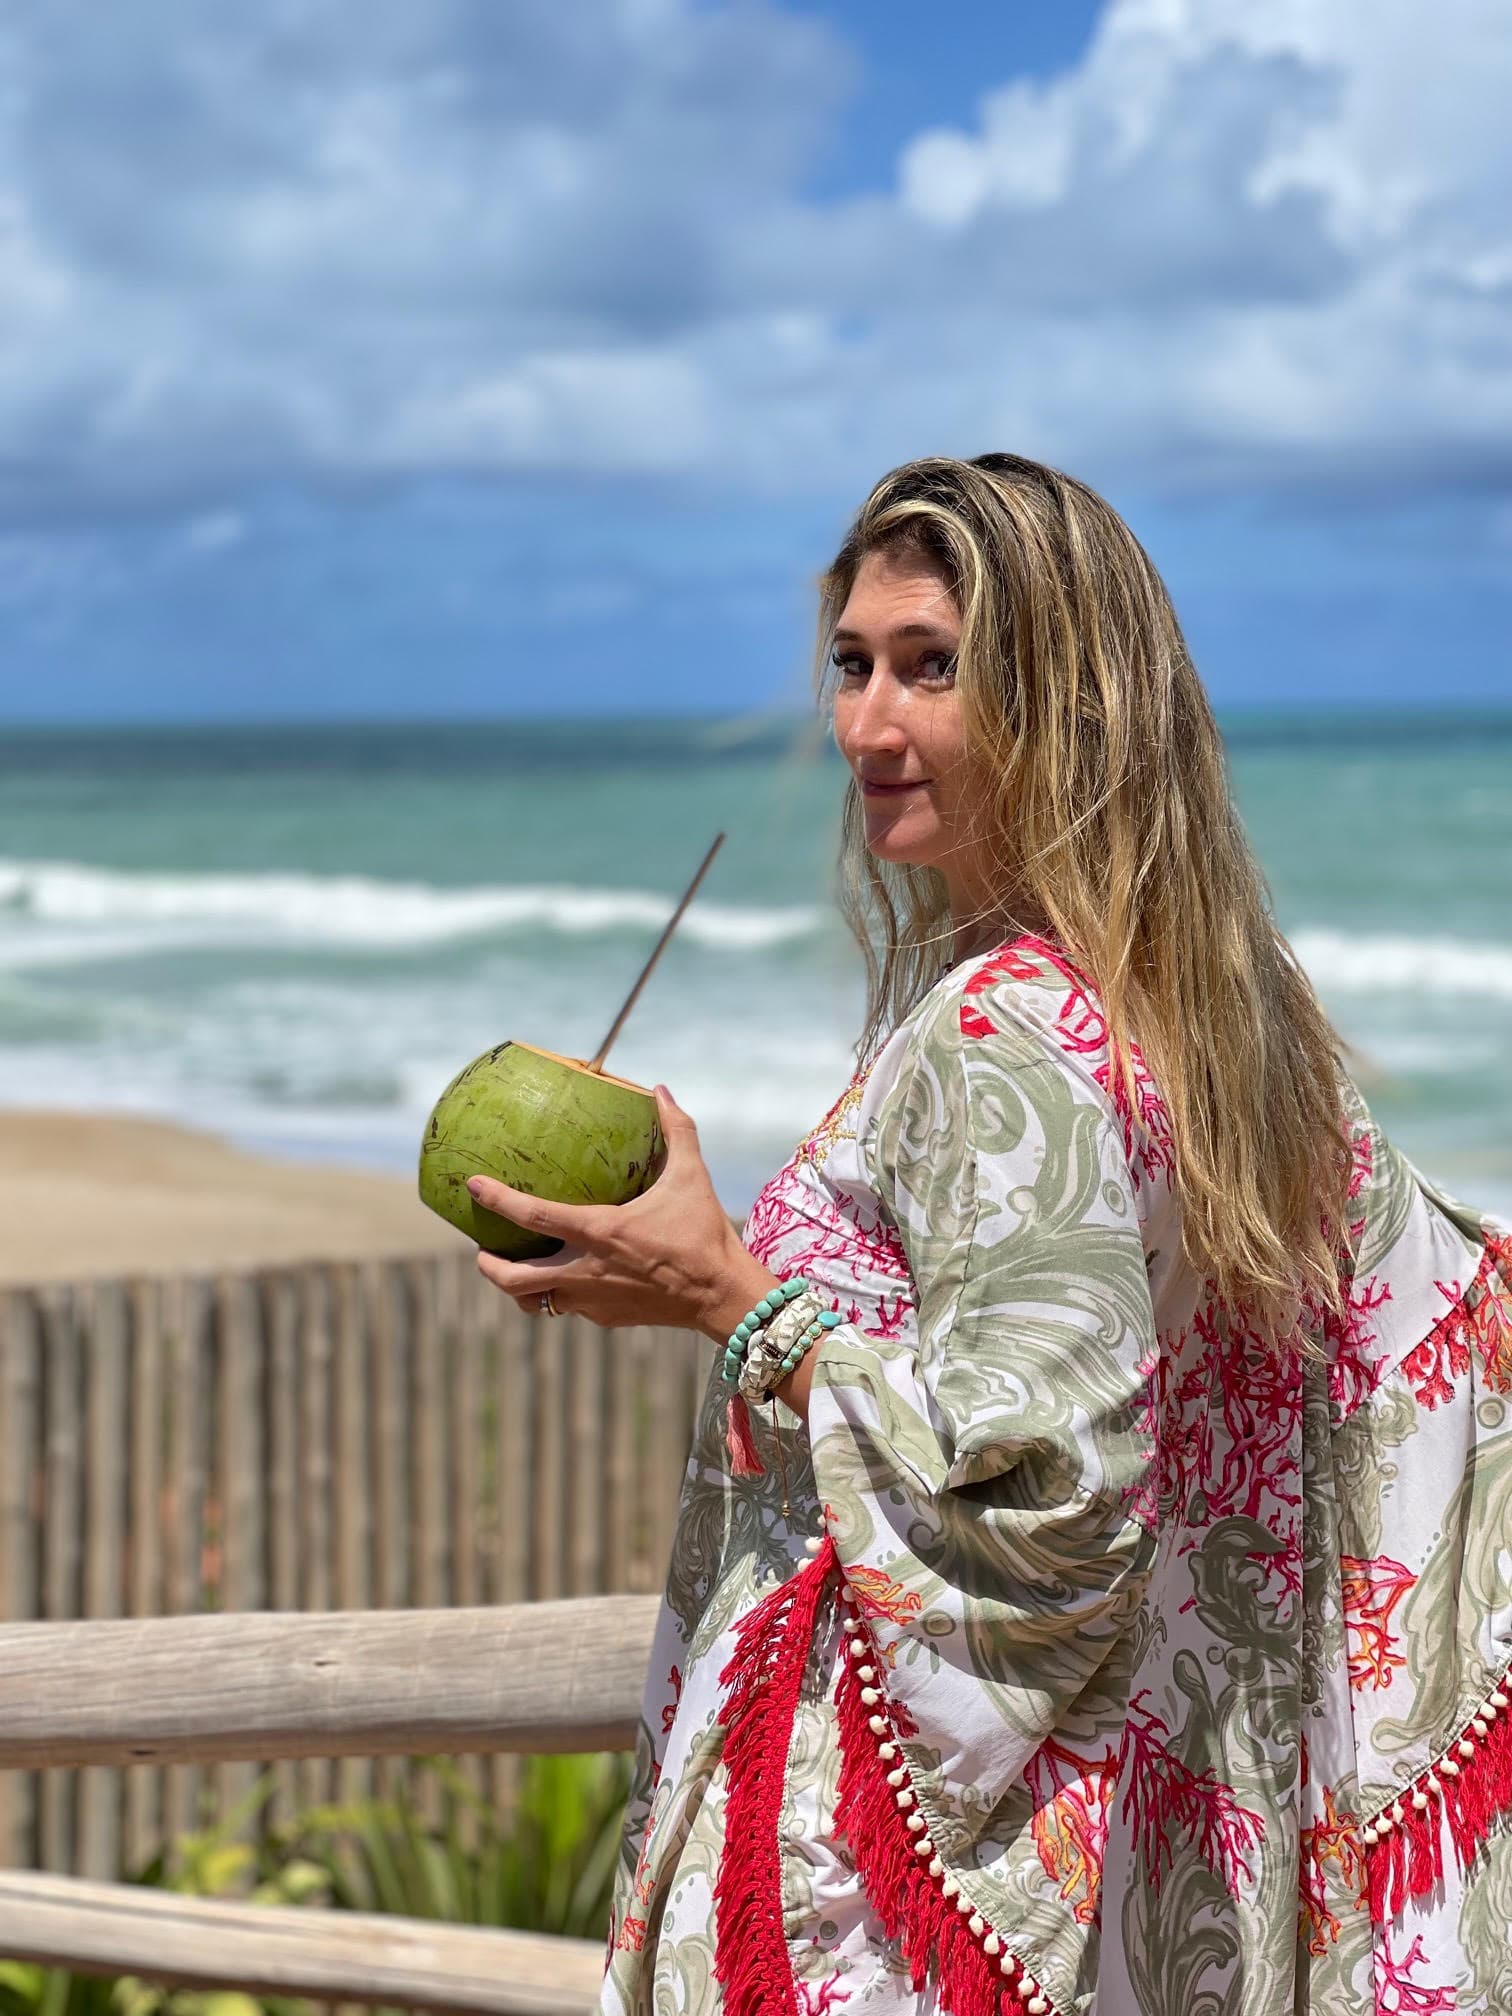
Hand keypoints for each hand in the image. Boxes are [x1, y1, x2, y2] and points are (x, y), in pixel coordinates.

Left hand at [467, 1084, 780, 1343]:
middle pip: (514, 1279)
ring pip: (535, 1302)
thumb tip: (661, 1090)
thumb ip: (676, 1130)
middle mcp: (586, 1271)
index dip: (496, 1199)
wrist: (722, 1296)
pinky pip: (569, 1308)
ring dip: (517, 1288)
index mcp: (599, 1232)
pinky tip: (564, 1281)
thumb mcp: (692, 1176)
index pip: (532, 1216)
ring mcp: (593, 1300)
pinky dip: (557, 1295)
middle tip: (480, 1250)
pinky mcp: (606, 1318)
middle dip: (488, 1265)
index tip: (472, 1185)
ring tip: (512, 1271)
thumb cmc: (705, 1234)